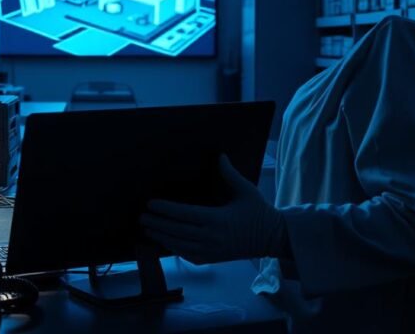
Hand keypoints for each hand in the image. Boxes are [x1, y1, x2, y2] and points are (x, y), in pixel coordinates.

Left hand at [140, 154, 286, 263]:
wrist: (273, 238)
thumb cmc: (259, 212)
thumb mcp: (246, 190)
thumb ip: (230, 174)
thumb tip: (220, 155)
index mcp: (217, 219)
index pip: (184, 214)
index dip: (165, 209)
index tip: (150, 204)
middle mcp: (211, 237)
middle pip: (177, 231)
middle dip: (157, 224)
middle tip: (141, 217)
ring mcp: (212, 250)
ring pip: (180, 246)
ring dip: (162, 238)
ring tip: (148, 230)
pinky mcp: (214, 259)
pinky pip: (189, 256)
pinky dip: (175, 250)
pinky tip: (166, 243)